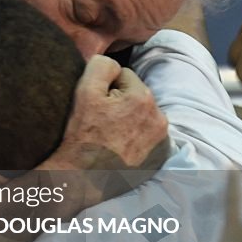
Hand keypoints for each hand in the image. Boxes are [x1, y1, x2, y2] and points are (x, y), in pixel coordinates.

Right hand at [43, 55, 168, 171]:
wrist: (81, 178)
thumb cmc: (80, 135)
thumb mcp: (84, 91)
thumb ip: (102, 65)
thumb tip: (113, 63)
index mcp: (143, 98)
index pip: (125, 76)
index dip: (106, 88)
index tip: (96, 106)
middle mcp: (159, 118)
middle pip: (137, 97)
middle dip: (121, 103)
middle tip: (101, 122)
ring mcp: (161, 141)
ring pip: (143, 117)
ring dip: (129, 120)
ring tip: (109, 136)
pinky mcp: (159, 159)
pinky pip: (149, 138)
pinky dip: (137, 139)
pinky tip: (120, 147)